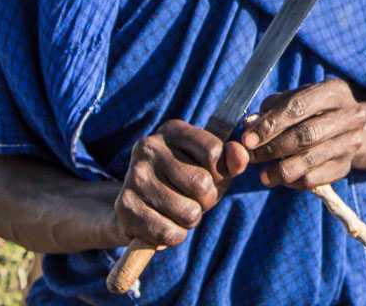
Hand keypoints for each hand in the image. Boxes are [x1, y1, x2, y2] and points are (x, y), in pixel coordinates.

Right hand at [113, 119, 247, 247]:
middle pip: (202, 184)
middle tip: (191, 198)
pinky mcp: (125, 207)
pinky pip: (170, 233)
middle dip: (206, 200)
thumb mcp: (212, 167)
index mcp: (173, 130)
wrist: (137, 206)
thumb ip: (232, 160)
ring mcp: (134, 176)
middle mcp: (149, 147)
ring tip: (177, 210)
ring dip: (191, 220)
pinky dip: (175, 236)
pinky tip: (163, 223)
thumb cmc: (183, 181)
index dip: (219, 172)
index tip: (209, 175)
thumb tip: (241, 156)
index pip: (214, 151)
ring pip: (189, 212)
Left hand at [239, 79, 365, 188]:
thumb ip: (271, 109)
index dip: (270, 124)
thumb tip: (250, 127)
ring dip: (279, 170)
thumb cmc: (312, 109)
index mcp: (334, 91)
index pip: (298, 107)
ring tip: (262, 174)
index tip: (248, 139)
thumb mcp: (295, 98)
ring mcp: (350, 143)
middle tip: (251, 156)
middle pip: (305, 135)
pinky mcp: (345, 167)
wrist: (347, 127)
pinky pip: (314, 179)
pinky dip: (292, 181)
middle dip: (272, 148)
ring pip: (309, 160)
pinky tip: (280, 178)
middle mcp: (349, 116)